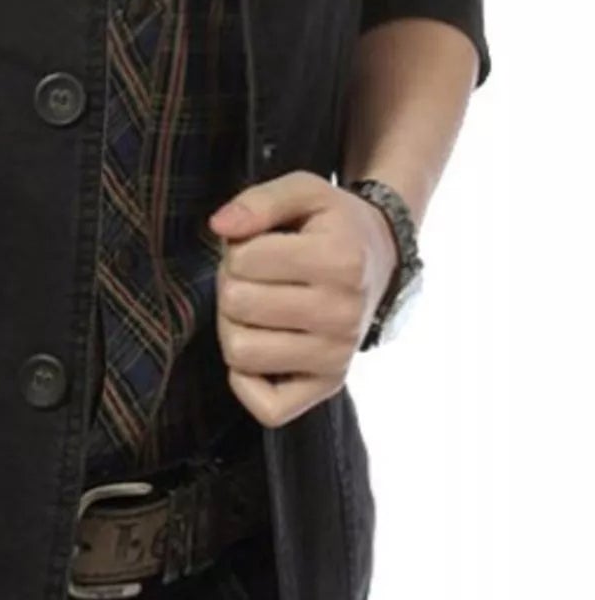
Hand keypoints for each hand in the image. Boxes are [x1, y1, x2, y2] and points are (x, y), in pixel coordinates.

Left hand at [207, 171, 399, 427]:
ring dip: (233, 327)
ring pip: (240, 354)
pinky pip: (267, 407)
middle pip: (236, 305)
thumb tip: (220, 226)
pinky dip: (248, 381)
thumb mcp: (303, 191)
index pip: (243, 260)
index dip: (238, 249)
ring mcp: (338, 356)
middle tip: (255, 278)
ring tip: (257, 308)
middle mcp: (343, 314)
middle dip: (232, 285)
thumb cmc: (331, 226)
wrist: (379, 261)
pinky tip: (261, 345)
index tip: (259, 247)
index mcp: (340, 261)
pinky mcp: (329, 387)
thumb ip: (259, 200)